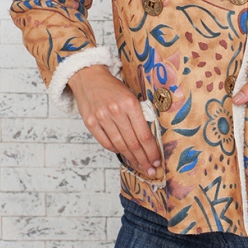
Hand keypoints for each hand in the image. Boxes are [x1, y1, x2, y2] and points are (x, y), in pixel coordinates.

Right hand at [67, 65, 163, 179]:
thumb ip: (139, 115)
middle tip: (151, 170)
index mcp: (130, 103)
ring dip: (131, 159)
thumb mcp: (131, 96)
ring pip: (120, 146)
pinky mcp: (90, 122)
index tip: (157, 161)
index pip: (144, 134)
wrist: (89, 77)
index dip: (152, 151)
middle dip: (144, 159)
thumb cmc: (113, 87)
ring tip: (140, 167)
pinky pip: (106, 143)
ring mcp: (101, 117)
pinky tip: (123, 154)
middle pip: (133, 143)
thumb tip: (149, 140)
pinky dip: (116, 150)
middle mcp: (116, 111)